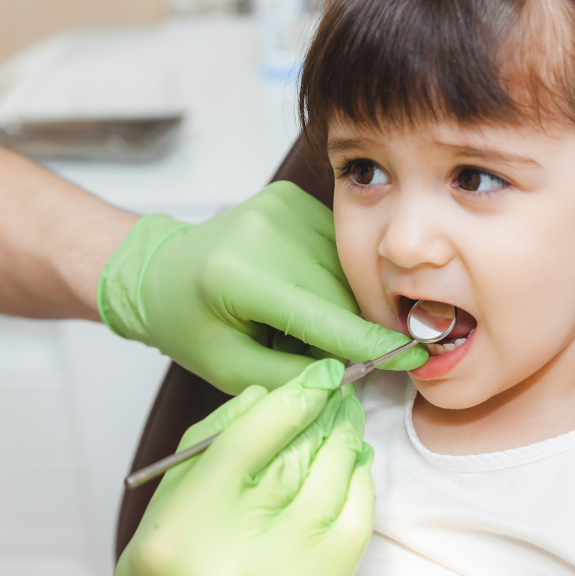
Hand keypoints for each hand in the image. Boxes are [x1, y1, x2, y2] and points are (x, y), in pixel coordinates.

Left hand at [97, 181, 426, 392]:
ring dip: (342, 302)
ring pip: (346, 270)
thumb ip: (292, 378)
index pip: (324, 317)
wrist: (161, 269)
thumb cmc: (190, 324)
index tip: (413, 358)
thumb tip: (353, 375)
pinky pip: (338, 249)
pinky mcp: (292, 197)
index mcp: (240, 276)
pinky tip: (306, 288)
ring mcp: (281, 206)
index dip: (372, 343)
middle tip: (331, 354)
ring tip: (302, 319)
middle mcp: (264, 231)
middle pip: (341, 293)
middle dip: (348, 330)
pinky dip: (334, 277)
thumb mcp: (230, 369)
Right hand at [107, 360, 373, 575]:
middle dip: (326, 413)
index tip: (317, 375)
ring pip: (332, 485)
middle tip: (339, 390)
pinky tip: (354, 464)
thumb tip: (265, 397)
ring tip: (346, 420)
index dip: (293, 396)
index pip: (251, 438)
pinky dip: (359, 485)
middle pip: (297, 457)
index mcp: (183, 529)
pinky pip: (355, 525)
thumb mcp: (161, 513)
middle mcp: (235, 557)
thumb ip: (208, 448)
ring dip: (346, 443)